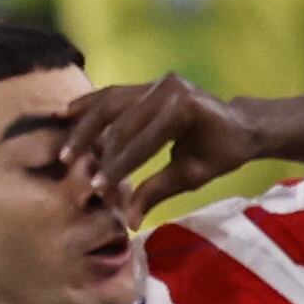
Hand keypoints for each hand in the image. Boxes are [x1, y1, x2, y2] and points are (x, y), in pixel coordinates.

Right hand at [58, 75, 270, 215]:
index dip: (118, 166)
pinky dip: (89, 104)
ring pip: (110, 103)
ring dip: (84, 125)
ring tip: (64, 148)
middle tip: (71, 169)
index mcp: (183, 109)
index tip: (96, 188)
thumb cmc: (221, 152)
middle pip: (122, 120)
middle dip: (97, 149)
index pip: (142, 141)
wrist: (239, 125)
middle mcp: (167, 88)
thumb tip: (129, 222)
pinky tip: (65, 113)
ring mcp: (157, 82)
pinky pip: (113, 94)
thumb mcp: (192, 175)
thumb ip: (157, 192)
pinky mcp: (148, 83)